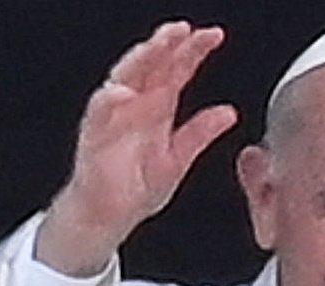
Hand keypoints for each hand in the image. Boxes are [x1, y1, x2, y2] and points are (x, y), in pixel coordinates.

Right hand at [36, 21, 237, 275]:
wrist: (109, 217)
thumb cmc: (137, 187)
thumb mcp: (178, 159)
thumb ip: (200, 133)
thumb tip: (230, 112)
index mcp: (158, 107)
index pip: (177, 70)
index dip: (193, 51)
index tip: (213, 35)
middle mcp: (136, 104)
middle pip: (151, 65)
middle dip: (166, 44)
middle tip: (183, 30)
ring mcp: (114, 116)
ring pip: (124, 77)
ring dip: (139, 60)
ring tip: (156, 46)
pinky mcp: (94, 134)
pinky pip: (99, 111)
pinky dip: (110, 99)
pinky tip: (123, 92)